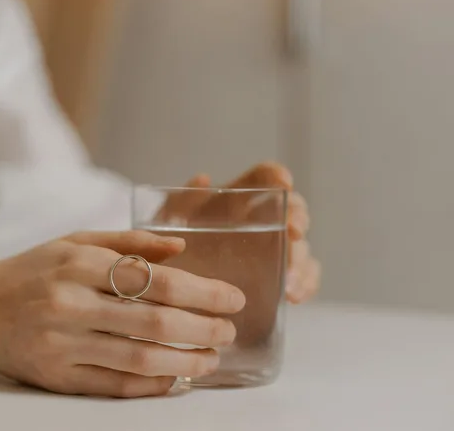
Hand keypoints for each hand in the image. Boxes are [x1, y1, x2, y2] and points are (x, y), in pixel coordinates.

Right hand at [0, 231, 245, 397]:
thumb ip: (129, 242)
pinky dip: (152, 384)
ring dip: (186, 362)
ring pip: (138, 359)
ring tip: (211, 358)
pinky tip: (175, 378)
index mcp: (77, 263)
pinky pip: (115, 385)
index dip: (201, 292)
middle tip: (229, 331)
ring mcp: (62, 344)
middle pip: (153, 322)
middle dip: (203, 329)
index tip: (231, 298)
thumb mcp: (74, 242)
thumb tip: (180, 247)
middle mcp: (70, 303)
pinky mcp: (56, 376)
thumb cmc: (32, 271)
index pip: (154, 280)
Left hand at [159, 162, 320, 304]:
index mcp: (236, 200)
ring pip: (301, 248)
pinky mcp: (279, 279)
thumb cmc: (168, 245)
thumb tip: (203, 180)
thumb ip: (181, 202)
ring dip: (300, 260)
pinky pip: (303, 279)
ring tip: (288, 279)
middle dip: (297, 218)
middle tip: (292, 231)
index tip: (283, 183)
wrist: (169, 285)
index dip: (276, 176)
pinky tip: (292, 296)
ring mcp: (273, 251)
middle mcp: (261, 222)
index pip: (263, 178)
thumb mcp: (167, 223)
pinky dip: (304, 285)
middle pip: (293, 212)